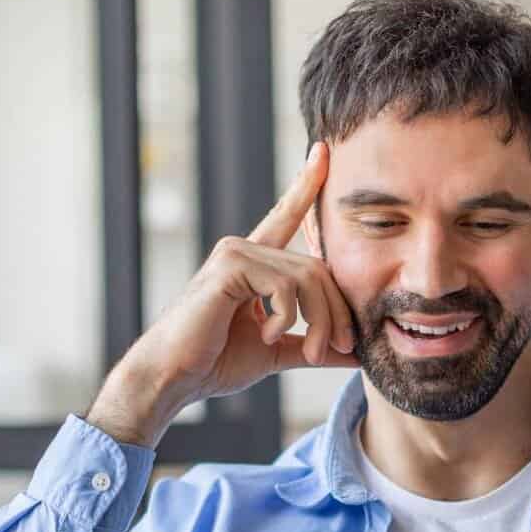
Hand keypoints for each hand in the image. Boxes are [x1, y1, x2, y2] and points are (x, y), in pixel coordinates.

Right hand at [86, 141, 358, 446]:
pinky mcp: (230, 265)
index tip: (324, 153)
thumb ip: (312, 344)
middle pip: (317, 267)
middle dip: (337, 312)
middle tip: (343, 347)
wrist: (175, 378)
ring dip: (320, 321)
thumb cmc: (214, 363)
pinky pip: (284, 285)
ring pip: (307, 276)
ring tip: (312, 352)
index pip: (287, 217)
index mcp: (253, 263)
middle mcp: (244, 249)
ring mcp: (235, 252)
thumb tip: (356, 352)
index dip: (305, 185)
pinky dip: (287, 317)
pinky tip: (267, 335)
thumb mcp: (276, 351)